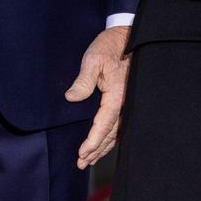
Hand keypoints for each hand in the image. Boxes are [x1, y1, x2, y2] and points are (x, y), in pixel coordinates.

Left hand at [65, 26, 131, 169]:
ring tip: (89, 160)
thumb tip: (71, 98)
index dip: (93, 141)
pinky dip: (111, 138)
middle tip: (81, 163)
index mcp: (118, 94)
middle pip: (111, 133)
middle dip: (96, 150)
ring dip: (103, 147)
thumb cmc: (109, 47)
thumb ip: (84, 80)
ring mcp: (128, 102)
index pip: (105, 124)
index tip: (82, 154)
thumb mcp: (93, 59)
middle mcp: (126, 102)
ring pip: (117, 132)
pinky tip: (104, 144)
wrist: (125, 37)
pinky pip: (120, 124)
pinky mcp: (126, 100)